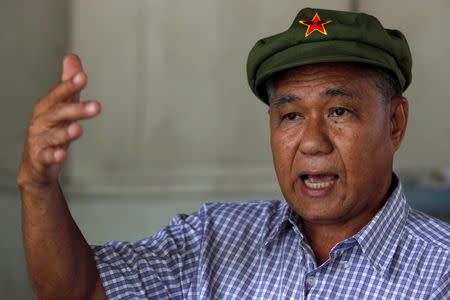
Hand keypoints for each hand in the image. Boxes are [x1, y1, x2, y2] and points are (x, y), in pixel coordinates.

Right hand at [17, 54, 100, 188]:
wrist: (35, 163)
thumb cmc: (50, 130)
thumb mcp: (60, 106)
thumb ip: (68, 85)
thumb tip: (72, 58)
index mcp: (47, 106)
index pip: (59, 93)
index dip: (70, 85)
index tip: (84, 77)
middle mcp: (42, 121)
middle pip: (58, 113)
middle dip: (77, 109)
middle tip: (97, 106)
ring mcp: (40, 140)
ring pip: (53, 135)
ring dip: (65, 132)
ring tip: (78, 130)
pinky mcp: (41, 158)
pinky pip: (47, 156)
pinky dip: (54, 155)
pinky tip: (63, 154)